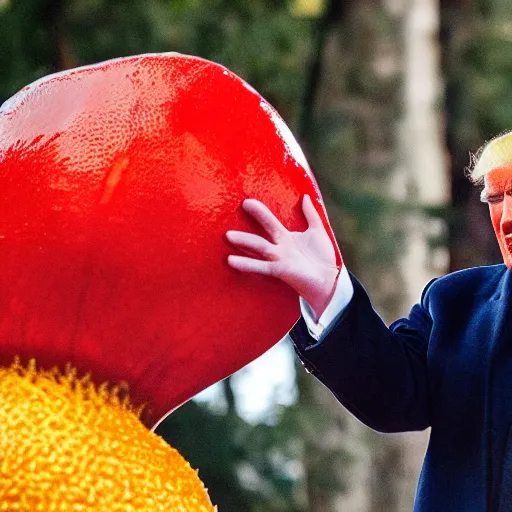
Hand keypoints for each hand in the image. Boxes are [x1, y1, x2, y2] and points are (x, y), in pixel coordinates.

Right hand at [226, 195, 339, 320]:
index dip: (260, 212)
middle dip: (254, 220)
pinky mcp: (280, 270)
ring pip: (259, 247)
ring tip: (228, 235)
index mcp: (285, 237)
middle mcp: (279, 247)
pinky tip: (231, 261)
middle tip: (241, 207)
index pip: (270, 221)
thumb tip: (306, 197)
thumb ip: (311, 214)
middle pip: (263, 231)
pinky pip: (262, 266)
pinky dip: (247, 264)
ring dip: (244, 242)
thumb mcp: (317, 231)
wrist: (329, 279)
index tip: (247, 202)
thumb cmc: (322, 257)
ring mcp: (278, 258)